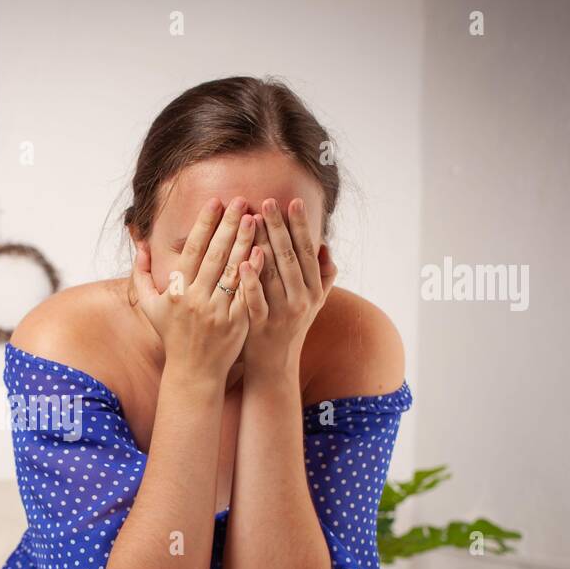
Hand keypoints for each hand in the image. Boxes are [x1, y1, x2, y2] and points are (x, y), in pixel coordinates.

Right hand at [130, 196, 262, 381]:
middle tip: (242, 200)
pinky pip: (245, 292)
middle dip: (228, 225)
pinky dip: (253, 272)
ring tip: (255, 218)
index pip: (192, 250)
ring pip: (232, 269)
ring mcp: (216, 311)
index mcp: (176, 291)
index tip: (215, 202)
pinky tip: (262, 252)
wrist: (193, 372)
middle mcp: (195, 299)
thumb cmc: (172, 336)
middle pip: (214, 254)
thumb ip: (141, 276)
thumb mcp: (149, 307)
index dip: (204, 224)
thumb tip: (140, 246)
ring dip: (245, 241)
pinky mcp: (235, 322)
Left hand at [240, 198, 336, 377]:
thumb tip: (326, 247)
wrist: (275, 367)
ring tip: (251, 220)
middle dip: (278, 228)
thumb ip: (323, 276)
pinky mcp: (261, 326)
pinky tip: (243, 261)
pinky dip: (250, 281)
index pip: (307, 252)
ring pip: (272, 274)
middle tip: (267, 201)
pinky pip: (255, 299)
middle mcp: (301, 301)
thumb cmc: (291, 328)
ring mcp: (281, 314)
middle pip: (289, 258)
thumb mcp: (314, 303)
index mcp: (313, 291)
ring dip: (262, 245)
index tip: (292, 201)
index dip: (300, 226)